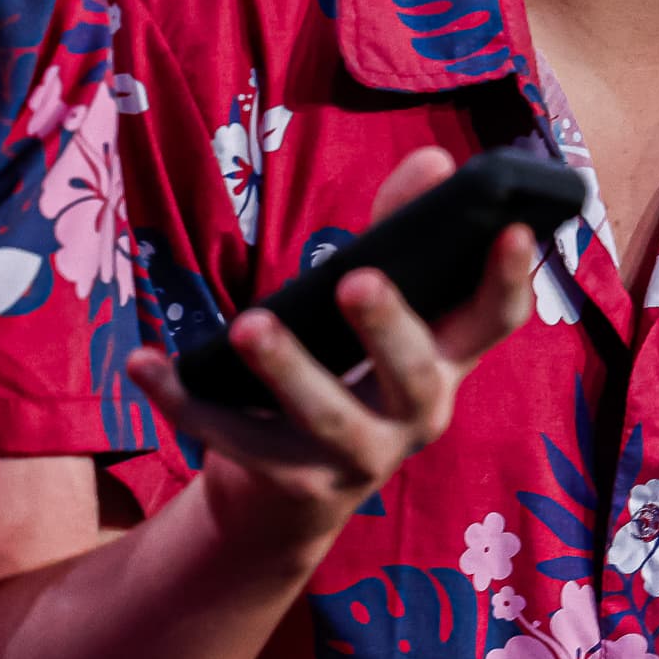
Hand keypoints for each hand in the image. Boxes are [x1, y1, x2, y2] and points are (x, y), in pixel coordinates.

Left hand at [123, 145, 541, 564]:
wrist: (288, 498)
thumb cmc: (345, 374)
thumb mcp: (378, 309)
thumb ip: (400, 233)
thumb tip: (435, 159)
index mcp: (446, 363)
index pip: (494, 322)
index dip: (509, 278)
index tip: (512, 227)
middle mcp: (415, 414)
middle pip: (412, 377)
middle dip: (387, 328)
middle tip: (357, 279)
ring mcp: (356, 457)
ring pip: (326, 418)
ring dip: (288, 371)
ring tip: (249, 326)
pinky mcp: (291, 483)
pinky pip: (234, 439)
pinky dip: (185, 402)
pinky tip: (146, 363)